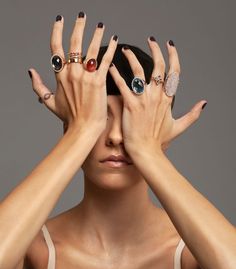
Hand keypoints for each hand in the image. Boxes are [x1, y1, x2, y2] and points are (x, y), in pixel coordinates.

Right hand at [28, 14, 117, 134]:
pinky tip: (115, 40)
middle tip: (82, 16)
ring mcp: (86, 76)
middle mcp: (72, 73)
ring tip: (100, 25)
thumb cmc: (69, 117)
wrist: (83, 128)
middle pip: (74, 43)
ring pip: (91, 48)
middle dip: (78, 26)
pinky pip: (105, 60)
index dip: (57, 31)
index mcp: (60, 76)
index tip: (60, 20)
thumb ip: (38, 86)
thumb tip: (30, 72)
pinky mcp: (99, 81)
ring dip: (96, 34)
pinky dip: (111, 48)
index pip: (56, 47)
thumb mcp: (49, 102)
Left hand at [108, 39, 206, 156]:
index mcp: (168, 98)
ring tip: (125, 49)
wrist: (145, 150)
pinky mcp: (130, 104)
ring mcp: (144, 99)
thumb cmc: (159, 140)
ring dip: (132, 58)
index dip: (173, 55)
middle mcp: (157, 95)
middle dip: (156, 49)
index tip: (170, 45)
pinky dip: (116, 74)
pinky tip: (110, 67)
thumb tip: (204, 103)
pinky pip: (122, 85)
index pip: (174, 71)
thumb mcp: (179, 126)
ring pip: (138, 71)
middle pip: (159, 66)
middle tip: (150, 40)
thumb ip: (192, 114)